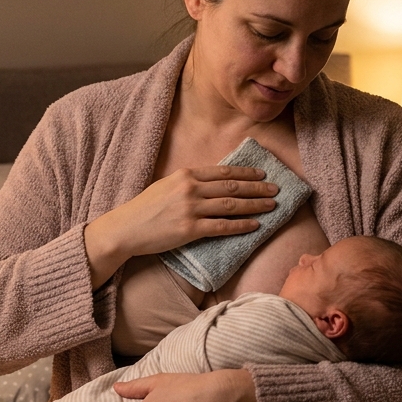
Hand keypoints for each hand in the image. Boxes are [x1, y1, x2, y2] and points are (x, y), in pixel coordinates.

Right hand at [85, 166, 278, 287]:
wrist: (126, 229)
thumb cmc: (144, 209)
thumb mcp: (166, 186)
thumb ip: (189, 183)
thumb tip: (214, 185)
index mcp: (185, 175)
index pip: (223, 172)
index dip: (246, 173)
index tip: (262, 175)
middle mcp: (190, 189)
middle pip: (232, 187)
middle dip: (258, 188)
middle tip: (276, 189)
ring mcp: (191, 209)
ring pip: (232, 206)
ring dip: (255, 206)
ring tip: (272, 206)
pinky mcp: (190, 230)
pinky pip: (223, 227)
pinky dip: (242, 226)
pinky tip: (256, 225)